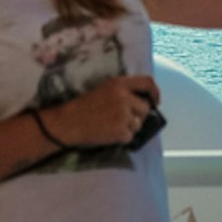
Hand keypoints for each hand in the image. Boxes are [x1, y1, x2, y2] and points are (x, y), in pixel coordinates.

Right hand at [36, 73, 160, 152]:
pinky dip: (121, 139)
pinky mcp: (120, 131)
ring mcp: (123, 114)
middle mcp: (123, 97)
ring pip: (138, 124)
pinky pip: (130, 137)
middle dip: (137, 116)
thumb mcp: (103, 89)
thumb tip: (142, 101)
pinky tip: (108, 134)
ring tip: (111, 126)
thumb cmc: (82, 107)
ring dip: (129, 128)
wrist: (67, 123)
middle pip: (145, 108)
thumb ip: (122, 91)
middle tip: (122, 119)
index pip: (147, 83)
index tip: (155, 101)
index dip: (155, 92)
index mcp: (119, 83)